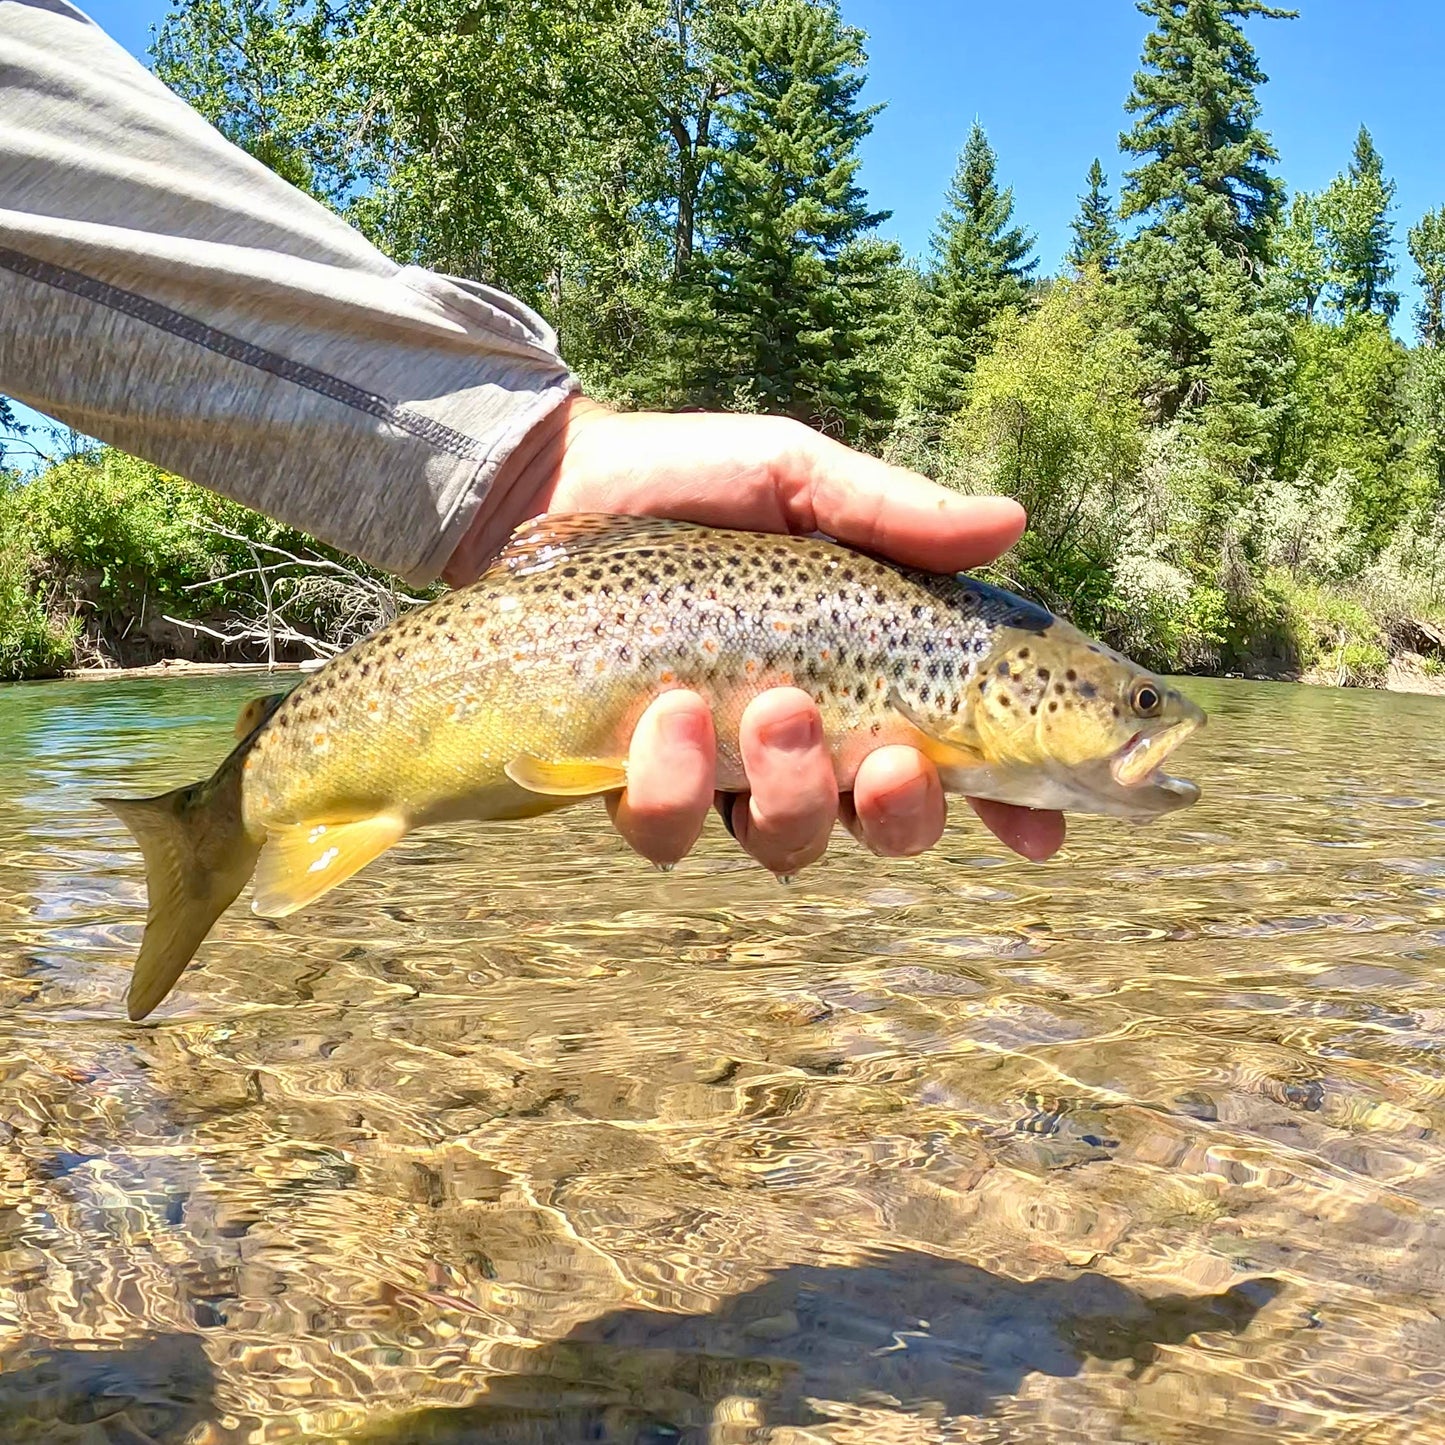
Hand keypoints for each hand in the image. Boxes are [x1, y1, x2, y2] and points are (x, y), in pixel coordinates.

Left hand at [447, 396, 1065, 873]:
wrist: (549, 484)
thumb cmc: (689, 478)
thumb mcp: (798, 475)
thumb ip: (895, 512)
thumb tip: (1012, 521)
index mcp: (868, 669)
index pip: (962, 754)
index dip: (1012, 803)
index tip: (1041, 829)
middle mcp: (808, 735)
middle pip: (886, 826)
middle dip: (901, 812)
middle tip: (887, 756)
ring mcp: (722, 767)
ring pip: (788, 842)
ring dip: (792, 792)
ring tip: (768, 706)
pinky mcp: (637, 780)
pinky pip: (672, 832)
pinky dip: (676, 787)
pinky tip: (666, 714)